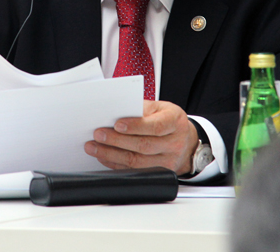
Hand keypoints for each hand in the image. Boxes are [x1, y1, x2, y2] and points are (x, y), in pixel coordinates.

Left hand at [84, 100, 198, 175]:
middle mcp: (174, 143)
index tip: (117, 124)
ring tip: (94, 147)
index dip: (136, 126)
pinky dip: (116, 164)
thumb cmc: (168, 120)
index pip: (156, 126)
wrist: (185, 141)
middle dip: (117, 140)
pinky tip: (104, 156)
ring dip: (112, 154)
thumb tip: (116, 111)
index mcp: (175, 122)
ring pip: (137, 161)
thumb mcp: (160, 108)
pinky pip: (134, 170)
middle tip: (98, 134)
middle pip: (143, 145)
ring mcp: (168, 161)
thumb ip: (141, 108)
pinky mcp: (159, 173)